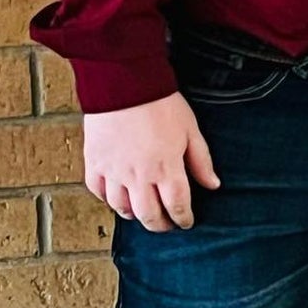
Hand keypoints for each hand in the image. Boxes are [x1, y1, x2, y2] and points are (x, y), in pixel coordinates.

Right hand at [83, 91, 219, 231]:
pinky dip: (108, 199)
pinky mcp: (94, 162)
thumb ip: (201, 161)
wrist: (125, 82)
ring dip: (135, 214)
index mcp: (166, 168)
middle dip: (161, 225)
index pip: (177, 206)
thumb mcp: (190, 130)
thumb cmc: (160, 103)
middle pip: (149, 216)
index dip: (184, 218)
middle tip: (166, 223)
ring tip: (143, 211)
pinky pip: (99, 192)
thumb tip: (213, 185)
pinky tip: (117, 196)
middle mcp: (138, 176)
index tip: (187, 222)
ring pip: (122, 208)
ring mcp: (114, 172)